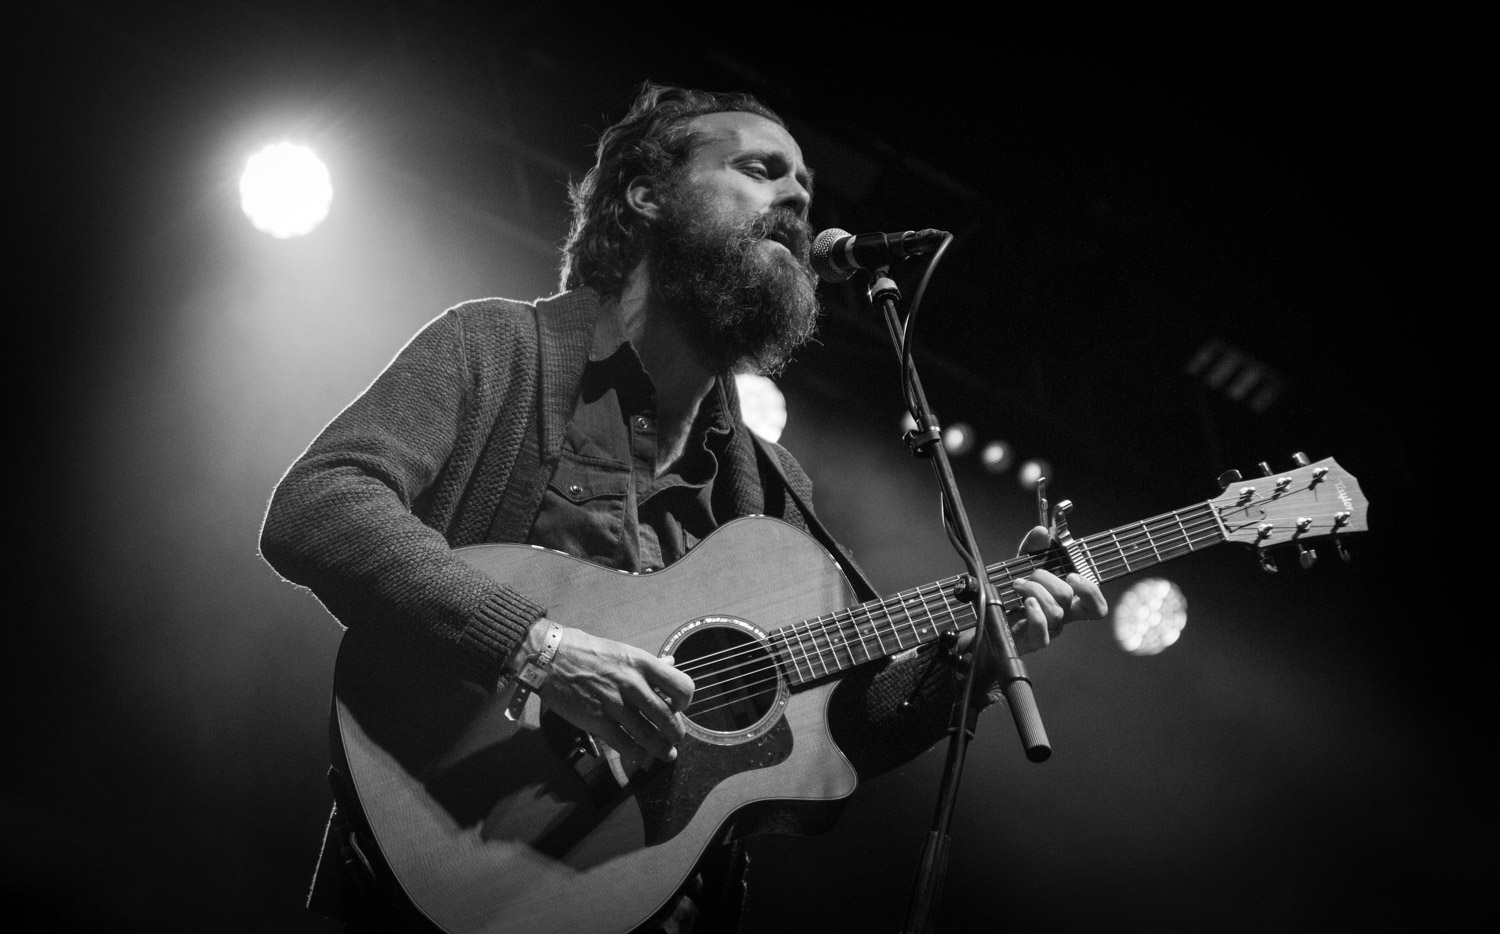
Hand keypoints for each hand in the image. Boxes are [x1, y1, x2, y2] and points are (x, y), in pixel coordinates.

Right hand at [534, 624, 694, 763]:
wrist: (549, 657)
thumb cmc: (585, 651)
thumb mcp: (622, 650)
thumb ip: (648, 662)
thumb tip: (670, 662)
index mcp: (642, 663)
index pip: (681, 686)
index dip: (684, 702)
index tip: (678, 708)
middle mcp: (632, 683)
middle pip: (668, 717)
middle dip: (676, 733)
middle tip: (675, 739)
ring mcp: (614, 703)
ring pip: (649, 735)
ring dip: (661, 749)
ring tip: (666, 754)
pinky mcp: (597, 720)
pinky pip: (625, 744)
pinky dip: (637, 754)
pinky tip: (640, 756)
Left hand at [1006, 525, 1107, 652]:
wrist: (988, 618)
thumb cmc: (1013, 595)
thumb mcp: (1023, 566)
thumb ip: (1033, 548)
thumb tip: (1042, 532)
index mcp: (1067, 603)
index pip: (1096, 608)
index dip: (1091, 592)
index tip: (1072, 576)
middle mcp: (1061, 618)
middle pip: (1068, 597)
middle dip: (1045, 579)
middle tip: (1028, 576)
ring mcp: (1048, 631)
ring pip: (1055, 612)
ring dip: (1034, 591)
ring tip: (1018, 585)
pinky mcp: (1031, 641)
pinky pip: (1042, 633)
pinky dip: (1035, 614)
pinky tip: (1026, 603)